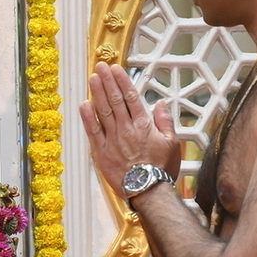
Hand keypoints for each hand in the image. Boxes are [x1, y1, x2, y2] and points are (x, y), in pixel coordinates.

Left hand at [81, 63, 180, 196]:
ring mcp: (113, 139)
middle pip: (116, 100)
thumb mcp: (172, 143)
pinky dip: (88, 117)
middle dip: (108, 81)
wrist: (148, 190)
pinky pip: (93, 131)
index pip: (132, 97)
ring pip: (104, 111)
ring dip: (97, 93)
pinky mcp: (101, 152)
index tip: (116, 69)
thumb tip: (160, 104)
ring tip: (92, 78)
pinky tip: (84, 104)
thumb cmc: (161, 169)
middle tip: (100, 66)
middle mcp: (127, 129)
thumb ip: (165, 122)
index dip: (122, 81)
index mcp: (144, 125)